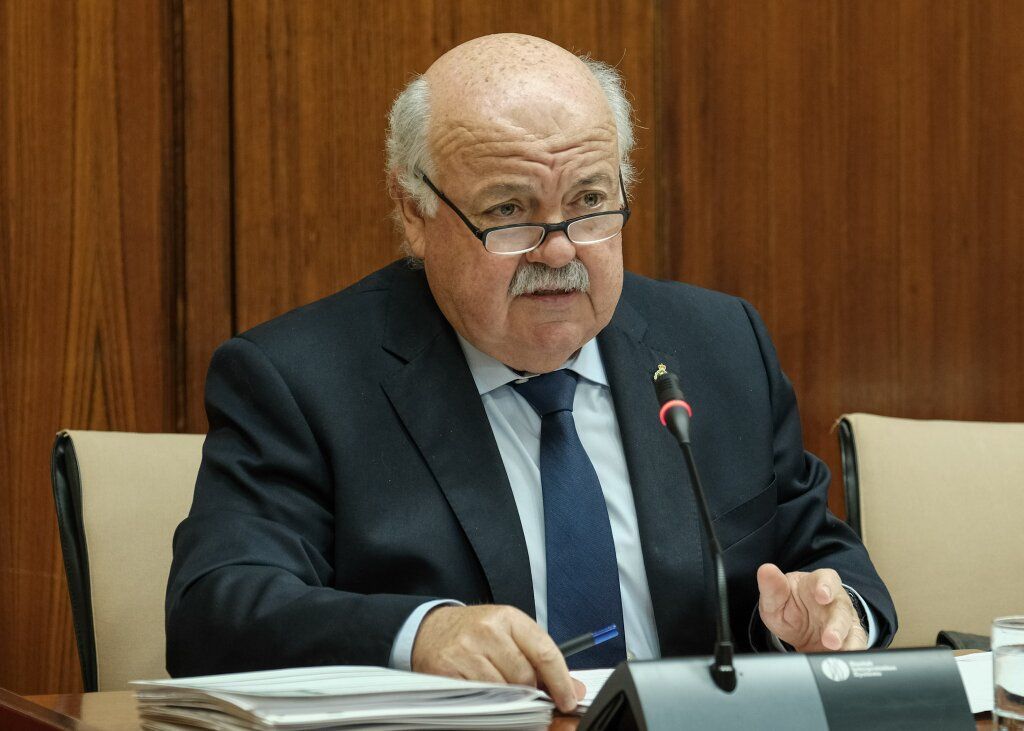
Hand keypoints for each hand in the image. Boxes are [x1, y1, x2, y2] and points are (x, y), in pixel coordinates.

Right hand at [411, 605, 584, 712]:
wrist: (430, 629)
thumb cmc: (475, 632)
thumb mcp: (509, 633)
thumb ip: (541, 658)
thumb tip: (572, 689)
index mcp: (508, 617)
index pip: (545, 652)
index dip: (561, 682)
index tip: (569, 700)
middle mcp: (487, 630)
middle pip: (525, 677)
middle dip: (530, 691)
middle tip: (525, 692)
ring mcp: (465, 650)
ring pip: (503, 690)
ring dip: (507, 697)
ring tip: (500, 688)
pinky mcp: (448, 670)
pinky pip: (480, 697)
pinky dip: (487, 701)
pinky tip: (484, 691)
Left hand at [756, 564, 867, 651]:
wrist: (800, 629)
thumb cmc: (790, 606)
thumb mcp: (775, 598)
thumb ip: (772, 587)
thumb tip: (766, 570)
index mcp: (817, 583)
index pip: (826, 579)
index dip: (825, 586)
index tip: (822, 595)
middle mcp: (836, 601)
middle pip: (841, 610)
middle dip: (837, 625)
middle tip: (830, 639)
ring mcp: (845, 620)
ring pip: (851, 630)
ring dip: (844, 642)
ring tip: (833, 651)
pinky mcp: (851, 639)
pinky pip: (855, 646)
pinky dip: (851, 653)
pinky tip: (842, 660)